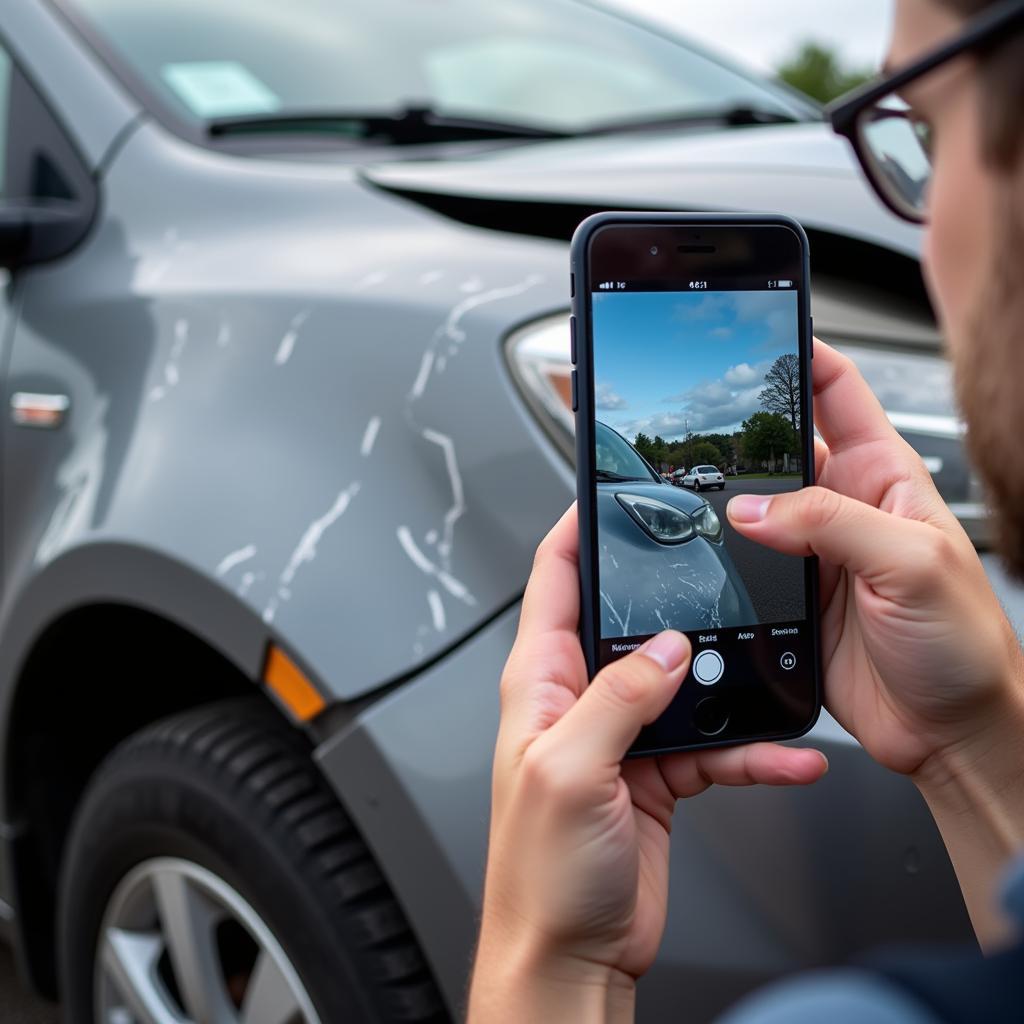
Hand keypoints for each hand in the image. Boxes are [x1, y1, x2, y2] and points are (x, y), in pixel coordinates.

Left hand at [468, 506, 827, 1022]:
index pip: (555, 583)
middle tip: (720, 581)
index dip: (578, 532)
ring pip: (687, 684)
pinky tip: (785, 756)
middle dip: (677, 603)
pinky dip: (752, 750)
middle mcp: (581, 701)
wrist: (570, 956)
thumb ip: (620, 700)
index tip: (608, 495)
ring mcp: (623, 736)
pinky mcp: (658, 774)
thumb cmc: (538, 876)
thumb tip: (667, 649)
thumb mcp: (570, 772)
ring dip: (730, 684)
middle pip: (632, 624)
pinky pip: (714, 745)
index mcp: (543, 684)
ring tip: (770, 683)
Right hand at [727, 338, 1022, 777]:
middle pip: (782, 447)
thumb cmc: (966, 644)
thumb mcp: (912, 563)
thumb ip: (831, 525)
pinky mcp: (790, 598)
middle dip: (744, 430)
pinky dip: (720, 553)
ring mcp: (814, 553)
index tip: (762, 331)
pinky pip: (743, 561)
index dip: (802, 354)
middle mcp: (845, 509)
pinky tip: (706, 550)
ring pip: (754, 505)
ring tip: (696, 491)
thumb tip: (756, 508)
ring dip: (727, 500)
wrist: (949, 730)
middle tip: (703, 421)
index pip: (839, 392)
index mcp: (886, 477)